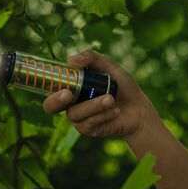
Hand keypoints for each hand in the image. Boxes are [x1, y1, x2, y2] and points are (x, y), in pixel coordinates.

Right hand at [42, 49, 160, 139]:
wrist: (139, 108)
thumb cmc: (122, 86)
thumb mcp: (109, 66)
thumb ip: (91, 58)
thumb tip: (71, 60)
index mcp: (71, 86)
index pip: (50, 86)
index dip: (48, 85)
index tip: (60, 81)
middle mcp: (70, 103)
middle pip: (50, 106)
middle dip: (56, 100)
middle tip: (68, 95)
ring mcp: (78, 118)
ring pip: (75, 113)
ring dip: (93, 105)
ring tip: (111, 99)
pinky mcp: (88, 130)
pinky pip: (88, 124)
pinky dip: (103, 115)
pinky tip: (116, 111)